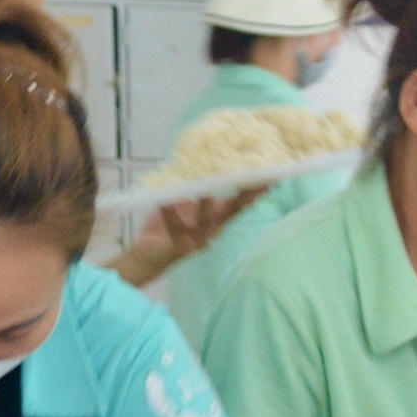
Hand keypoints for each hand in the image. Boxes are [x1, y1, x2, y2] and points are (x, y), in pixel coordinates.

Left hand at [110, 188, 261, 288]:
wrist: (147, 254)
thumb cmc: (168, 226)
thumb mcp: (185, 204)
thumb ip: (195, 188)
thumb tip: (204, 161)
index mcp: (215, 218)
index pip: (238, 203)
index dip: (253, 191)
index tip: (269, 176)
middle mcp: (211, 230)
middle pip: (232, 214)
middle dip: (244, 200)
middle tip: (255, 183)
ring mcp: (196, 241)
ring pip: (205, 225)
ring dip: (206, 210)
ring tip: (206, 195)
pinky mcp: (177, 248)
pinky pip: (176, 232)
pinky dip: (171, 218)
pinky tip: (167, 205)